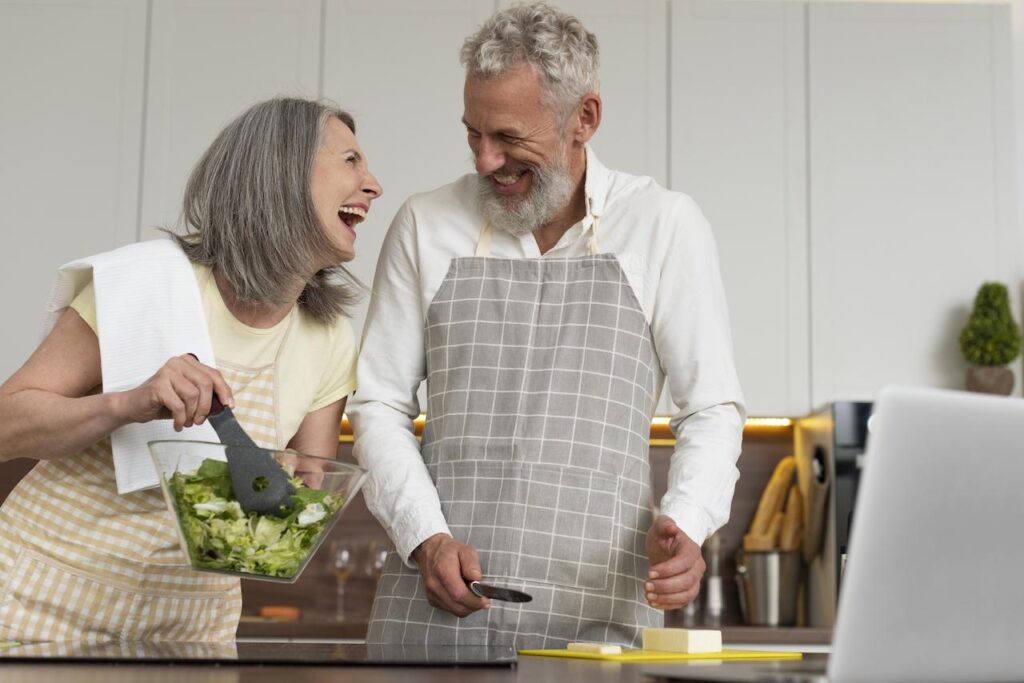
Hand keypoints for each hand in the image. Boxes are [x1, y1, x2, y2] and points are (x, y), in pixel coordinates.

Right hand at [117, 354, 233, 431]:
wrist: (133, 406)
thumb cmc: (163, 401)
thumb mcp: (188, 396)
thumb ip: (204, 395)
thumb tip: (224, 404)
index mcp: (188, 362)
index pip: (213, 375)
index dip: (224, 391)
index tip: (229, 405)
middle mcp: (178, 363)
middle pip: (206, 384)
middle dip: (206, 406)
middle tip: (200, 420)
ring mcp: (167, 372)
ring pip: (193, 395)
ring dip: (192, 414)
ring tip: (186, 422)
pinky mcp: (158, 386)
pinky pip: (179, 406)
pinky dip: (180, 419)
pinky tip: (177, 425)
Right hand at [412, 533, 489, 617]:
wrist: (429, 550)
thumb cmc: (448, 551)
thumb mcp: (465, 550)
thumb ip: (472, 564)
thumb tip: (477, 579)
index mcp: (443, 571)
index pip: (459, 594)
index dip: (475, 601)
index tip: (486, 599)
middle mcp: (434, 585)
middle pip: (458, 607)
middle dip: (474, 606)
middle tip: (484, 599)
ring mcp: (432, 594)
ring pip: (455, 611)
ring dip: (468, 607)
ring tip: (474, 596)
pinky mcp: (432, 600)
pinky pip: (450, 609)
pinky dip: (460, 606)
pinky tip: (464, 596)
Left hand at [645, 514, 704, 609]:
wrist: (667, 547)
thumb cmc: (664, 535)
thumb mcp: (661, 525)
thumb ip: (665, 524)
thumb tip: (673, 528)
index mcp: (692, 550)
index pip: (684, 563)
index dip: (667, 570)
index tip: (649, 572)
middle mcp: (698, 567)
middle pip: (687, 581)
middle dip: (665, 586)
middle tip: (646, 585)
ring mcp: (695, 580)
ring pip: (686, 595)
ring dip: (666, 598)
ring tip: (648, 596)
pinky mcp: (688, 591)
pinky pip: (682, 602)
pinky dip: (668, 605)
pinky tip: (653, 603)